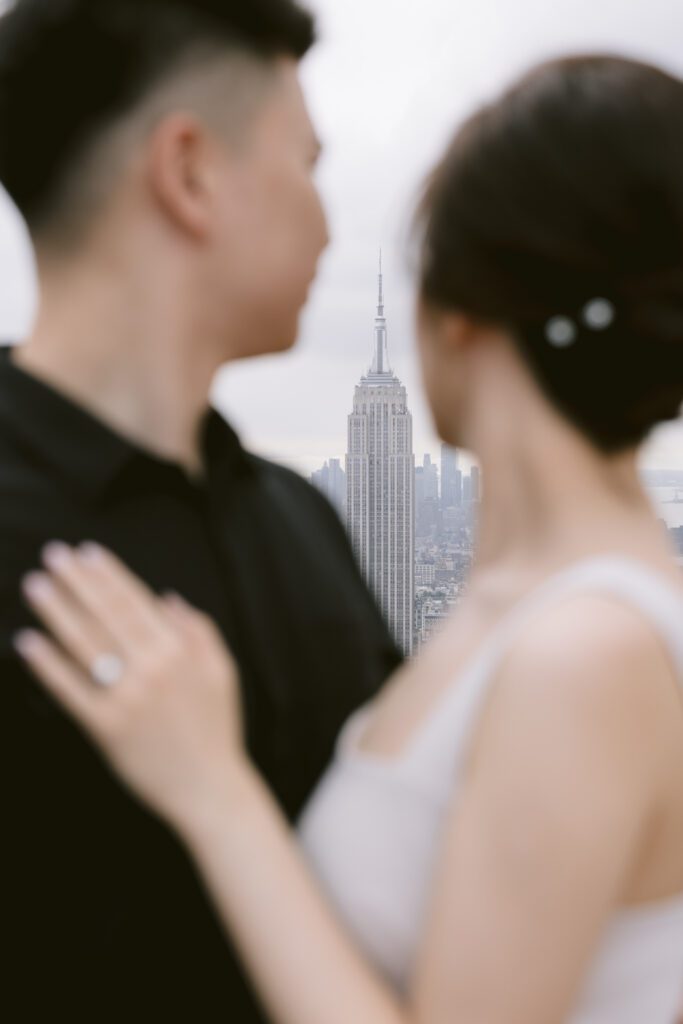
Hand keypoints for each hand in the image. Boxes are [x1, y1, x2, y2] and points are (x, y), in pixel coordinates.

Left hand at [15, 542, 246, 832]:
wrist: (209, 789)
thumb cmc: (216, 729)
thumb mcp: (221, 671)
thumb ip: (199, 629)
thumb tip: (167, 597)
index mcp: (181, 651)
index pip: (137, 601)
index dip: (110, 574)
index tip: (87, 551)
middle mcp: (153, 669)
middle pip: (107, 615)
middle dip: (77, 581)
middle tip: (53, 555)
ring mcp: (128, 698)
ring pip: (85, 645)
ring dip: (57, 611)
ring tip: (35, 586)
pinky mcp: (107, 728)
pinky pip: (71, 690)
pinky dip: (48, 665)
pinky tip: (29, 642)